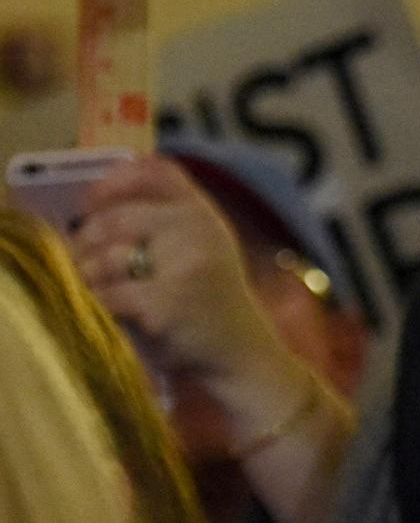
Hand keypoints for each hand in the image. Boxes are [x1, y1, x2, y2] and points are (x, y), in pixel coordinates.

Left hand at [69, 154, 291, 392]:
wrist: (238, 351)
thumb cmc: (204, 300)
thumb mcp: (197, 248)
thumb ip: (160, 223)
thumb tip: (84, 215)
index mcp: (203, 213)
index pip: (155, 171)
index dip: (113, 181)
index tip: (90, 202)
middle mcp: (198, 230)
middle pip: (116, 219)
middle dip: (84, 242)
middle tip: (78, 261)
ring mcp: (185, 266)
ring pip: (106, 259)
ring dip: (88, 278)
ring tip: (96, 291)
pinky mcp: (167, 303)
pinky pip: (108, 295)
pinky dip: (98, 305)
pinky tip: (107, 312)